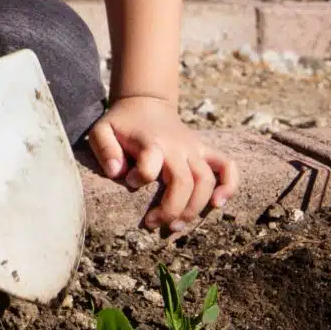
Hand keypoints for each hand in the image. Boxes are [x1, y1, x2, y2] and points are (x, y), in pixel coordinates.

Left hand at [87, 96, 239, 231]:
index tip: (130, 182)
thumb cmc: (121, 123)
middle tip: (154, 224)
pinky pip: (228, 167)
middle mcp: (176, 146)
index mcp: (151, 142)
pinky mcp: (205, 150)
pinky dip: (229, 186)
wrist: (145, 103)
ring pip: (206, 180)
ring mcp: (193, 149)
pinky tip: (218, 204)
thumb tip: (117, 173)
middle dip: (172, 209)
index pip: (151, 165)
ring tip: (177, 225)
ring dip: (195, 208)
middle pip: (184, 181)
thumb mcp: (101, 130)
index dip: (140, 178)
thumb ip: (104, 149)